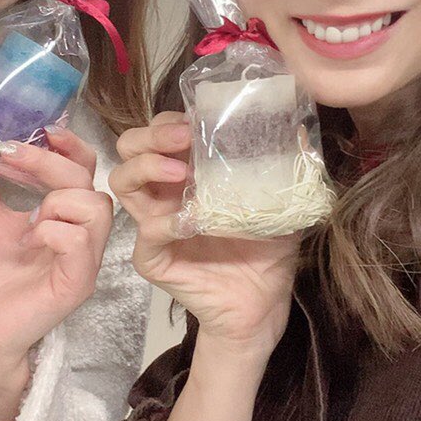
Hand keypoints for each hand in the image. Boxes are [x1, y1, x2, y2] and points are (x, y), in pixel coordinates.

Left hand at [0, 127, 114, 381]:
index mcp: (65, 214)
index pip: (85, 168)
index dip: (70, 145)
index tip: (42, 130)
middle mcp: (83, 233)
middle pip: (89, 181)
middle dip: (50, 162)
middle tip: (12, 157)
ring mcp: (86, 259)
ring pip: (96, 208)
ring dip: (56, 202)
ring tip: (29, 220)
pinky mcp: (79, 282)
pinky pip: (80, 242)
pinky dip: (53, 232)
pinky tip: (30, 241)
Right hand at [110, 111, 297, 360]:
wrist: (265, 301)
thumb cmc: (267, 248)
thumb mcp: (279, 200)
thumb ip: (282, 166)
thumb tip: (297, 128)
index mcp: (186, 174)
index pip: (159, 132)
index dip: (170, 120)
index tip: (198, 118)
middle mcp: (163, 194)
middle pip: (129, 150)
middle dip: (150, 136)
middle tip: (183, 137)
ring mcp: (154, 225)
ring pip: (122, 183)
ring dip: (148, 167)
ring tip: (181, 170)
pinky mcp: (153, 258)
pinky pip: (146, 234)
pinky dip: (166, 222)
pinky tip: (190, 219)